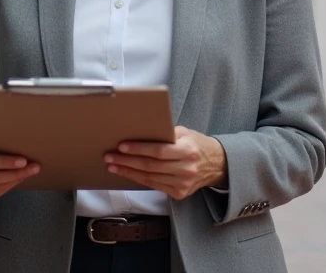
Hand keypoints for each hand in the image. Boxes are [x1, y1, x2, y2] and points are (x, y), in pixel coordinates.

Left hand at [105, 126, 226, 200]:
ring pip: (150, 178)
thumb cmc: (195, 144)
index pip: (159, 151)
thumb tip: (140, 131)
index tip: (122, 146)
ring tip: (113, 166)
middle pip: (151, 166)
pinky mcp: (179, 193)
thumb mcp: (185, 133)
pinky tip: (127, 174)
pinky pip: (154, 186)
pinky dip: (138, 179)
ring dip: (128, 172)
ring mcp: (183, 184)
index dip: (139, 149)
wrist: (216, 164)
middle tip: (110, 157)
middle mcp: (187, 169)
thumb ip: (166, 134)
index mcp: (188, 150)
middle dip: (127, 161)